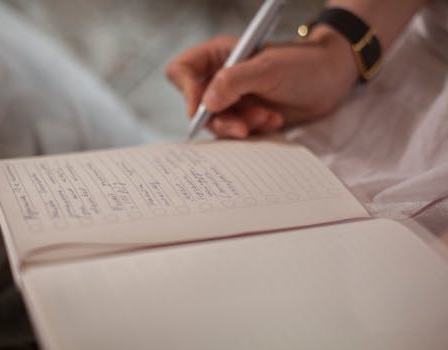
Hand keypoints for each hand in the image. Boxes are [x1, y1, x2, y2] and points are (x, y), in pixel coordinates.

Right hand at [166, 27, 358, 137]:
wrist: (331, 80)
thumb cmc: (302, 64)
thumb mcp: (268, 69)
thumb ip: (233, 82)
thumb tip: (206, 103)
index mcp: (218, 56)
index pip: (182, 71)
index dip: (187, 91)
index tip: (203, 108)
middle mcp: (220, 78)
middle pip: (198, 105)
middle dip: (223, 118)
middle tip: (245, 124)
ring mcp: (232, 99)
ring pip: (217, 123)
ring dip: (242, 125)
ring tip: (268, 117)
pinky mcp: (245, 116)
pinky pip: (236, 132)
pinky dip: (254, 130)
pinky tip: (273, 119)